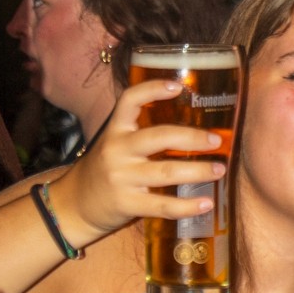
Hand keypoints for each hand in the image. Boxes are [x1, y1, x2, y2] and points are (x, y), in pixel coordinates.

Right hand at [52, 78, 227, 246]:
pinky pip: (162, 205)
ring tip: (220, 170)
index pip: (129, 100)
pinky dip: (187, 206)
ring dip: (198, 171)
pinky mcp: (126, 204)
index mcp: (115, 130)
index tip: (178, 87)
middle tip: (216, 140)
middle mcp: (116, 150)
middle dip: (192, 138)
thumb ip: (141, 133)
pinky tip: (206, 204)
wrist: (73, 206)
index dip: (152, 89)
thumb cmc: (105, 169)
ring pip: (166, 172)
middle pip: (158, 137)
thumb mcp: (115, 144)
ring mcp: (121, 178)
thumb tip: (192, 127)